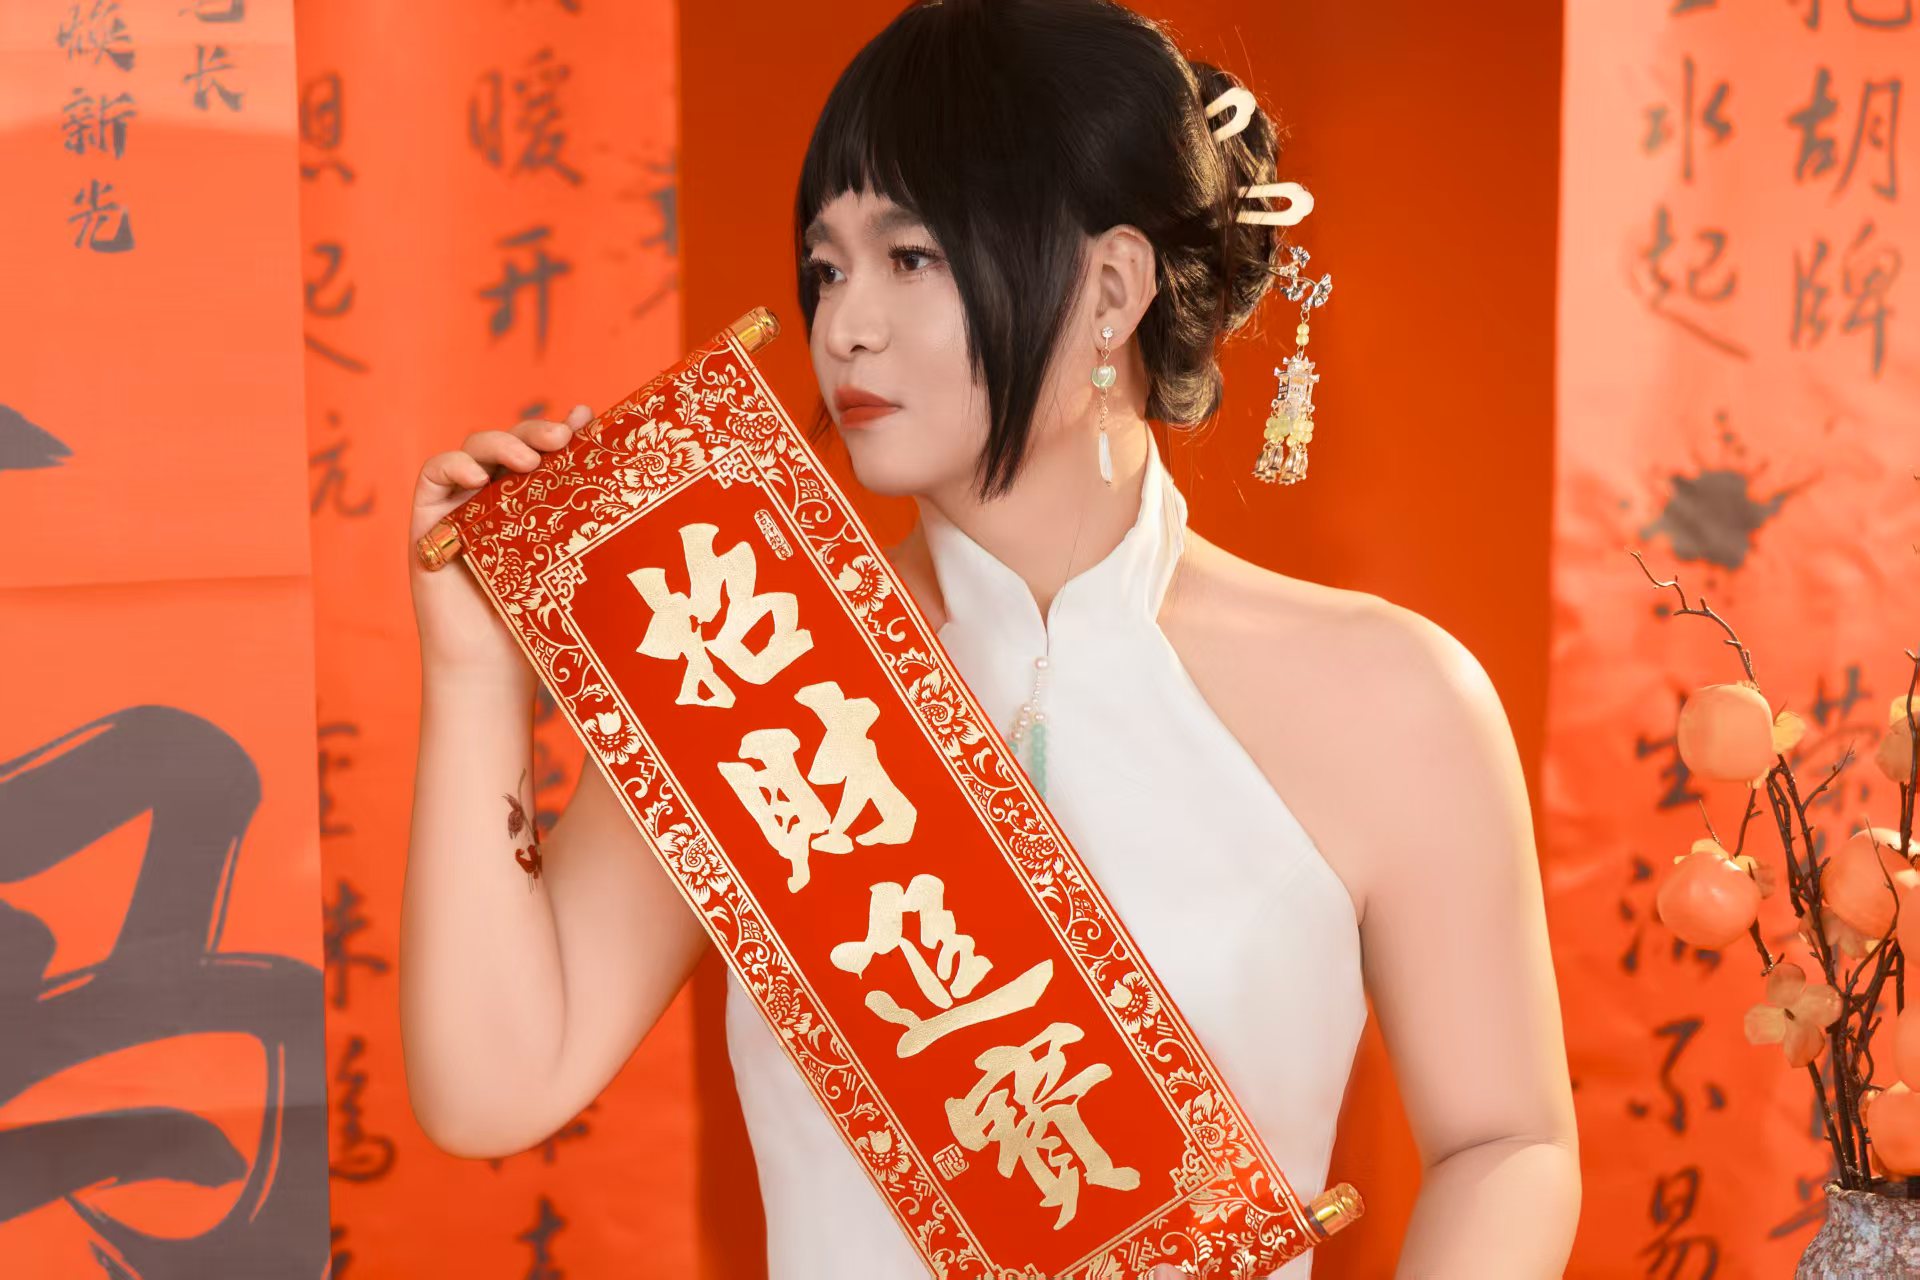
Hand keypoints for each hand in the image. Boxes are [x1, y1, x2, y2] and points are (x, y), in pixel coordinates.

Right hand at [408, 403, 592, 676]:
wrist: (493, 666)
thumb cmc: (539, 619)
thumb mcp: (570, 556)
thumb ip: (581, 506)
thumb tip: (602, 450)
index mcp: (536, 500)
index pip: (546, 450)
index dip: (562, 430)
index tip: (586, 423)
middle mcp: (498, 496)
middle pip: (513, 443)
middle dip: (535, 433)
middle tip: (561, 441)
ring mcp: (462, 503)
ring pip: (477, 450)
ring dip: (501, 445)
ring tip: (528, 463)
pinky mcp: (429, 518)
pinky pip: (434, 473)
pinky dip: (454, 465)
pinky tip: (477, 477)